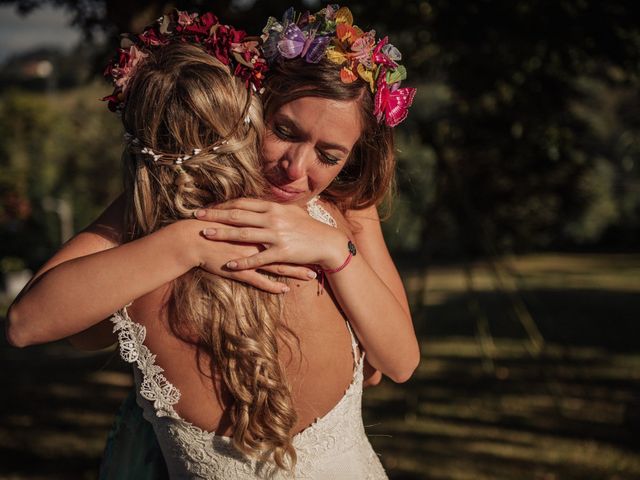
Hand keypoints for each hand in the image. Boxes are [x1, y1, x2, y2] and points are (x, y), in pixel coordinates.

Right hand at [181, 219, 315, 293]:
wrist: (192, 238)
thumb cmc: (211, 227)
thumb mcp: (233, 218)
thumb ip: (249, 218)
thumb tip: (261, 216)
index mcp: (256, 225)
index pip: (282, 231)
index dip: (299, 236)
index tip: (313, 241)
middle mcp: (256, 240)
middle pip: (285, 248)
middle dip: (303, 255)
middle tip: (319, 260)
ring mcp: (249, 255)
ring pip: (277, 265)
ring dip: (295, 272)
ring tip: (310, 277)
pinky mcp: (240, 269)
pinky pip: (259, 279)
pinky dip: (272, 286)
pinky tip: (284, 290)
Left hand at [195, 198, 348, 270]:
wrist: (327, 242)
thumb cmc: (309, 227)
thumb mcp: (291, 211)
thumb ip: (273, 207)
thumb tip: (259, 203)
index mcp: (273, 207)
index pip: (243, 203)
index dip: (224, 204)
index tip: (209, 206)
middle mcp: (272, 219)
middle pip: (237, 215)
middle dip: (215, 215)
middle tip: (196, 216)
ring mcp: (276, 235)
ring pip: (243, 234)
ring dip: (222, 233)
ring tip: (205, 234)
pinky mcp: (281, 253)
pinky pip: (258, 258)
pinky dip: (242, 262)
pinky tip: (229, 264)